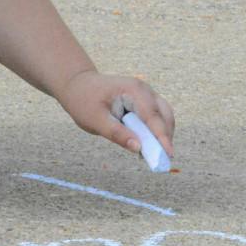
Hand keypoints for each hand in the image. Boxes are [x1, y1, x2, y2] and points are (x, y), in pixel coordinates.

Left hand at [57, 70, 175, 162]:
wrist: (77, 86)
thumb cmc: (84, 101)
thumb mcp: (95, 120)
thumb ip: (116, 133)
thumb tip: (139, 148)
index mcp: (133, 90)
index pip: (153, 115)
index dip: (162, 136)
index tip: (168, 154)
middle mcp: (144, 90)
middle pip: (164, 115)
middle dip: (166, 137)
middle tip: (162, 160)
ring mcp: (145, 95)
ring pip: (163, 117)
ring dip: (162, 135)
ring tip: (154, 155)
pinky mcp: (143, 103)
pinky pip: (155, 118)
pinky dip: (155, 132)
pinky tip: (147, 147)